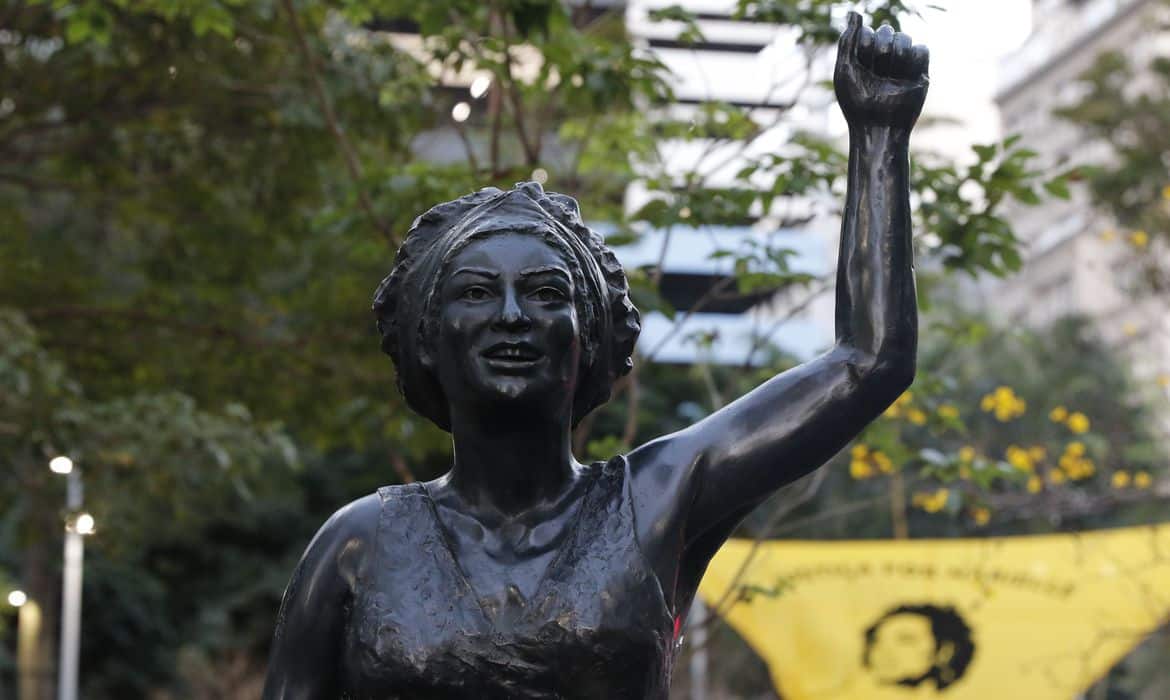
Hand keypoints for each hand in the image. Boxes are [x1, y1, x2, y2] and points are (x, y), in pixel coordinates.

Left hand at [834, 12, 928, 130]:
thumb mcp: (845, 70)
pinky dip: (914, 59)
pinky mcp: (920, 73)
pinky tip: (907, 76)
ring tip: (892, 77)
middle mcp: (883, 58)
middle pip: (888, 31)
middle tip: (877, 73)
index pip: (867, 32)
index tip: (862, 66)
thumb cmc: (856, 103)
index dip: (865, 46)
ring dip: (897, 55)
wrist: (879, 128)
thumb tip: (854, 12)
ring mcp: (902, 65)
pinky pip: (922, 49)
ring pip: (905, 38)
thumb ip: (848, 40)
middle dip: (880, 51)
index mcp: (863, 57)